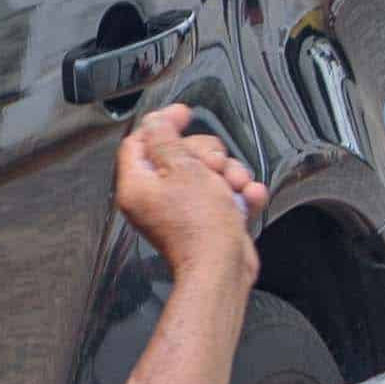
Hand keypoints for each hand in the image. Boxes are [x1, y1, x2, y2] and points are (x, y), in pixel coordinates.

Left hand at [109, 104, 262, 284]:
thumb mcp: (182, 168)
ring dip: (229, 174)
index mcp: (138, 185)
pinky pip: (225, 195)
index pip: (140, 141)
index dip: (163, 124)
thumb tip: (156, 120)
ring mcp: (183, 211)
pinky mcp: (208, 222)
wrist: (223, 269)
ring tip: (234, 186)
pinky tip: (246, 198)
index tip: (183, 114)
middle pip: (180, 154)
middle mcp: (156, 199)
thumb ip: (166, 139)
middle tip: (213, 165)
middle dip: (206, 154)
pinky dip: (239, 195)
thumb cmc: (199, 227)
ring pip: (208, 173)